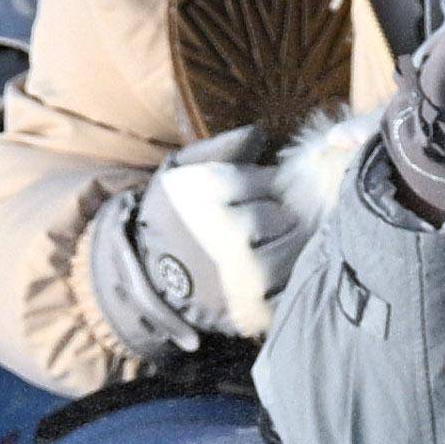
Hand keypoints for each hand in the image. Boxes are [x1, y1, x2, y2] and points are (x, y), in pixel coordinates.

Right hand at [80, 137, 311, 360]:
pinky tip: (273, 268)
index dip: (265, 184)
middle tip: (267, 219)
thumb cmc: (171, 219)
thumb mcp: (181, 172)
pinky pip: (292, 283)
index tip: (255, 192)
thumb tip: (260, 133)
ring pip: (295, 247)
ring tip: (270, 242)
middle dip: (280, 213)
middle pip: (285, 214)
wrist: (148, 280)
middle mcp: (228, 235)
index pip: (268, 180)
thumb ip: (220, 148)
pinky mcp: (255, 310)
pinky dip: (290, 273)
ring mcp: (244, 277)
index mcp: (208, 195)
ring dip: (290, 241)